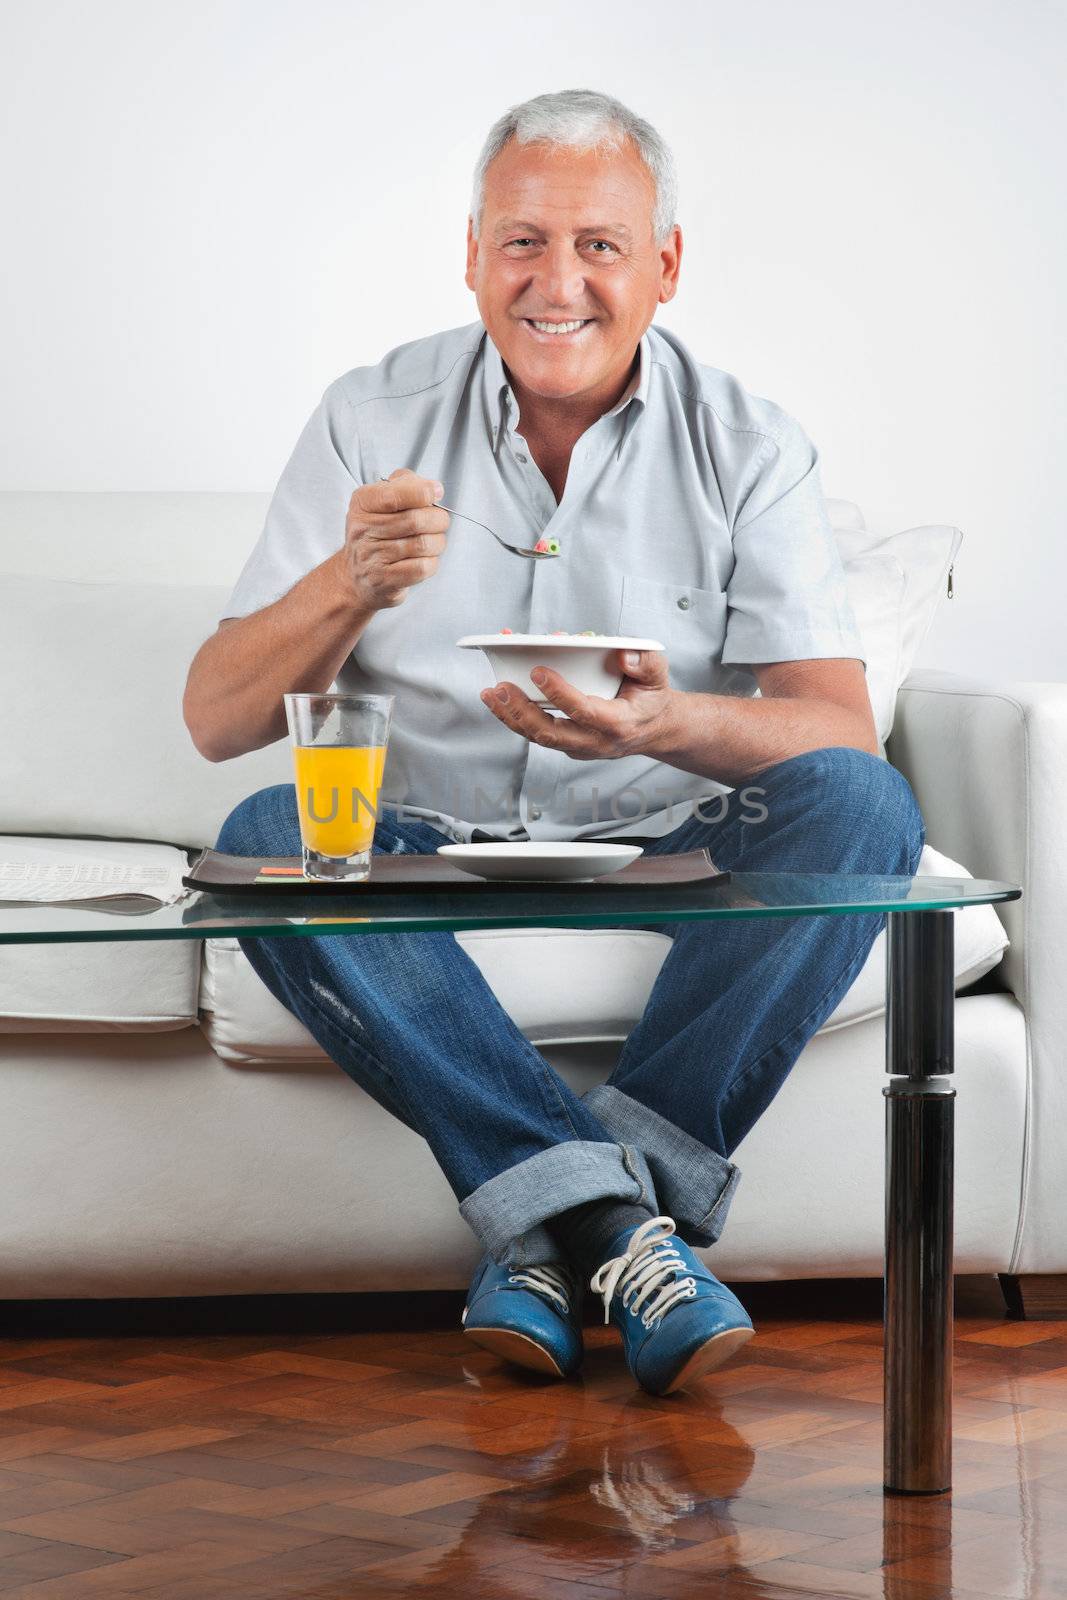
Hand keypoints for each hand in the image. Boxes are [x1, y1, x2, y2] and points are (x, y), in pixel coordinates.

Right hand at [340, 468, 448, 610]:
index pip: (395, 495)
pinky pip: (422, 568)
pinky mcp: (384, 580)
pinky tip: (425, 559)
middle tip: (440, 521)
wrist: (356, 574)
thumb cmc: (378, 531)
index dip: (423, 492)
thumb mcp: (382, 499)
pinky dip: (432, 562)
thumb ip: (406, 484)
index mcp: (363, 503)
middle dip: (438, 520)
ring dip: (437, 542)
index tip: (436, 493)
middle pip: (416, 521)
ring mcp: (372, 556)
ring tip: (433, 541)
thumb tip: (434, 488)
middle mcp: (363, 529)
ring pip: (423, 545)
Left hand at [480, 648, 679, 760]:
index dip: (559, 693)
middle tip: (500, 688)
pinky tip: (499, 700)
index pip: (583, 711)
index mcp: (618, 723)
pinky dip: (515, 717)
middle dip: (521, 711)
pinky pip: (537, 735)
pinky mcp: (566, 744)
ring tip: (490, 694)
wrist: (653, 728)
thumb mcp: (658, 675)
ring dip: (510, 716)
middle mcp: (594, 742)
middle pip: (550, 733)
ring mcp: (578, 746)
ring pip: (538, 738)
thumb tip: (622, 653)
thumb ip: (646, 662)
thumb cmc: (650, 698)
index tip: (538, 671)